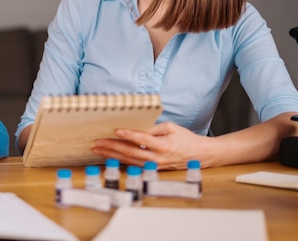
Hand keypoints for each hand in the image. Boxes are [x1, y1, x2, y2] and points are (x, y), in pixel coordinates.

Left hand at [92, 122, 211, 169]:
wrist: (199, 155)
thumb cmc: (185, 139)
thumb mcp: (171, 128)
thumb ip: (153, 128)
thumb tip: (136, 128)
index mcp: (163, 146)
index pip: (142, 140)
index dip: (128, 135)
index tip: (115, 130)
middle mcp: (157, 158)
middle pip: (130, 152)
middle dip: (112, 147)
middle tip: (98, 142)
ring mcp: (154, 166)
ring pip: (129, 160)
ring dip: (112, 155)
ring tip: (98, 149)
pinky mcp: (152, 169)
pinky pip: (133, 164)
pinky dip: (120, 160)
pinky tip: (110, 156)